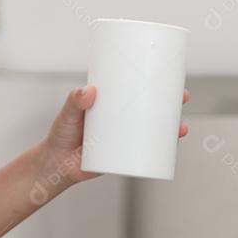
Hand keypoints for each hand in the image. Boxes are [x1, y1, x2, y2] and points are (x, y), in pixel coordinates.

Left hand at [37, 86, 189, 185]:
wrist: (55, 164)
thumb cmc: (60, 134)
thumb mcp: (67, 113)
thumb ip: (74, 101)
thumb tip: (88, 91)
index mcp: (111, 104)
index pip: (135, 89)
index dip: (152, 82)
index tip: (168, 72)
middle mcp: (121, 119)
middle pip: (151, 109)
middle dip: (170, 103)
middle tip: (182, 96)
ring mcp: (124, 138)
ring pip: (153, 131)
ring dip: (171, 129)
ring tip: (181, 127)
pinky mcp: (124, 157)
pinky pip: (147, 154)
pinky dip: (161, 153)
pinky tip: (172, 151)